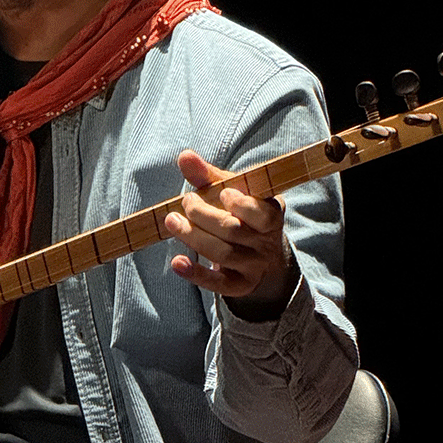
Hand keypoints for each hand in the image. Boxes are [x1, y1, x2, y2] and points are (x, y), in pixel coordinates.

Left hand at [164, 150, 297, 320]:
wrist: (260, 252)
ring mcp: (254, 266)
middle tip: (187, 202)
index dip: (243, 205)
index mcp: (270, 215)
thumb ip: (208, 175)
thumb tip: (185, 156)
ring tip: (172, 221)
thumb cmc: (241, 212)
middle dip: (204, 216)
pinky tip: (177, 263)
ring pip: (223, 254)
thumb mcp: (231, 191)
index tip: (223, 193)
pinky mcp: (240, 285)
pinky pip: (220, 284)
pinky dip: (197, 274)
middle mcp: (266, 242)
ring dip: (193, 237)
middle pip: (234, 231)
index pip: (262, 214)